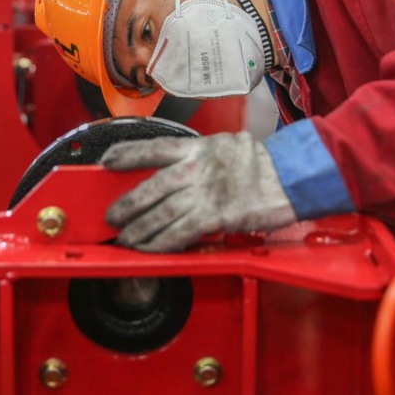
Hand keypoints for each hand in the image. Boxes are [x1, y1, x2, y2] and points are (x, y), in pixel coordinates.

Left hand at [102, 131, 297, 251]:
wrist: (288, 177)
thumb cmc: (260, 163)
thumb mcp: (225, 145)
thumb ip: (199, 155)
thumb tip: (179, 166)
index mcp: (196, 148)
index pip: (152, 148)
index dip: (126, 154)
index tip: (105, 161)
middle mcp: (195, 169)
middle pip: (150, 188)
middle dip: (126, 205)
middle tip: (112, 216)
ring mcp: (203, 193)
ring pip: (160, 213)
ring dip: (139, 230)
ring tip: (125, 238)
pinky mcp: (215, 216)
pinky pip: (179, 233)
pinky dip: (160, 243)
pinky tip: (148, 249)